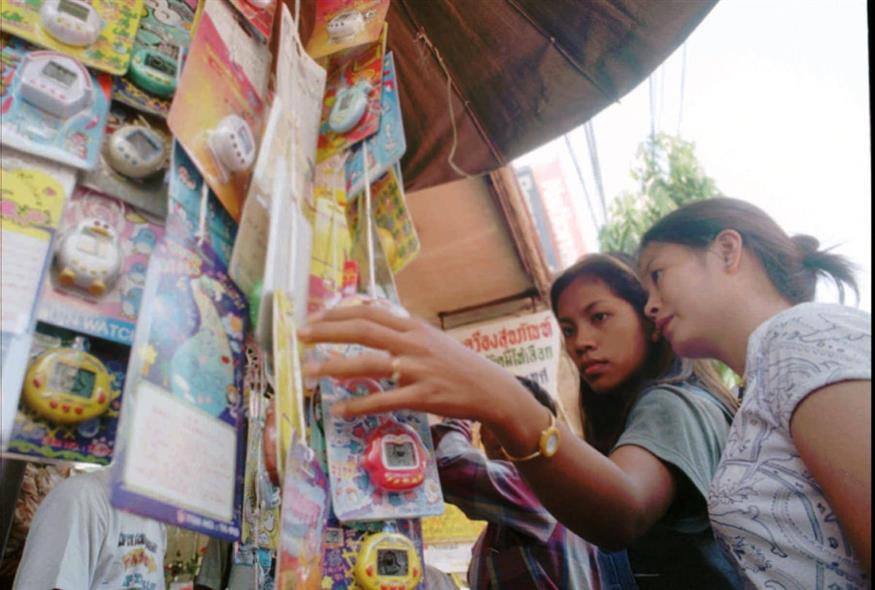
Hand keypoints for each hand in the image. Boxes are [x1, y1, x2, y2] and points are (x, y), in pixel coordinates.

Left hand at [298, 303, 530, 427]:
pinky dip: (359, 404)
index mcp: (413, 326)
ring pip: (368, 364)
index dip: (339, 312)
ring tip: (308, 373)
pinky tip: (340, 409)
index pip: (369, 311)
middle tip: (300, 336)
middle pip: (363, 330)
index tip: (314, 316)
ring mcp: (417, 370)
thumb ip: (401, 329)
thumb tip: (370, 316)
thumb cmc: (456, 364)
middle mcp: (413, 344)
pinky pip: (384, 400)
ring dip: (334, 368)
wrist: (489, 388)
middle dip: (328, 331)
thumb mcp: (430, 338)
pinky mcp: (422, 396)